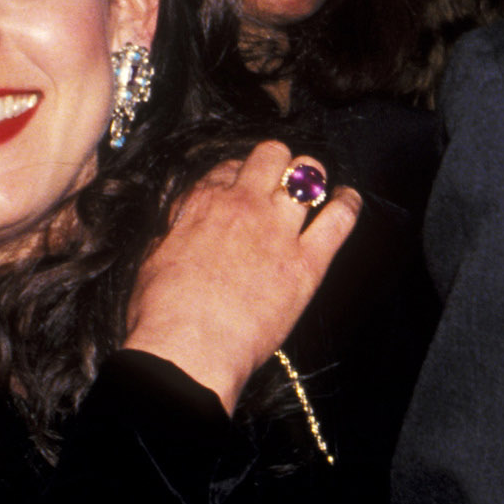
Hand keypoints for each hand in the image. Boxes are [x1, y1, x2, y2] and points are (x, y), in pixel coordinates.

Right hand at [122, 141, 359, 412]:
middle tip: (281, 177)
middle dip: (278, 162)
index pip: (230, 167)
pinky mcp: (308, 263)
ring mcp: (279, 231)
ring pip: (308, 175)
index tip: (244, 186)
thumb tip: (178, 230)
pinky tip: (349, 199)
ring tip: (317, 184)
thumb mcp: (154, 258)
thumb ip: (175, 234)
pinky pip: (340, 219)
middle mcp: (244, 206)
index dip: (239, 174)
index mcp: (203, 203)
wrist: (190, 347)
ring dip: (313, 177)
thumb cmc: (164, 312)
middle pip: (272, 155)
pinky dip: (348, 204)